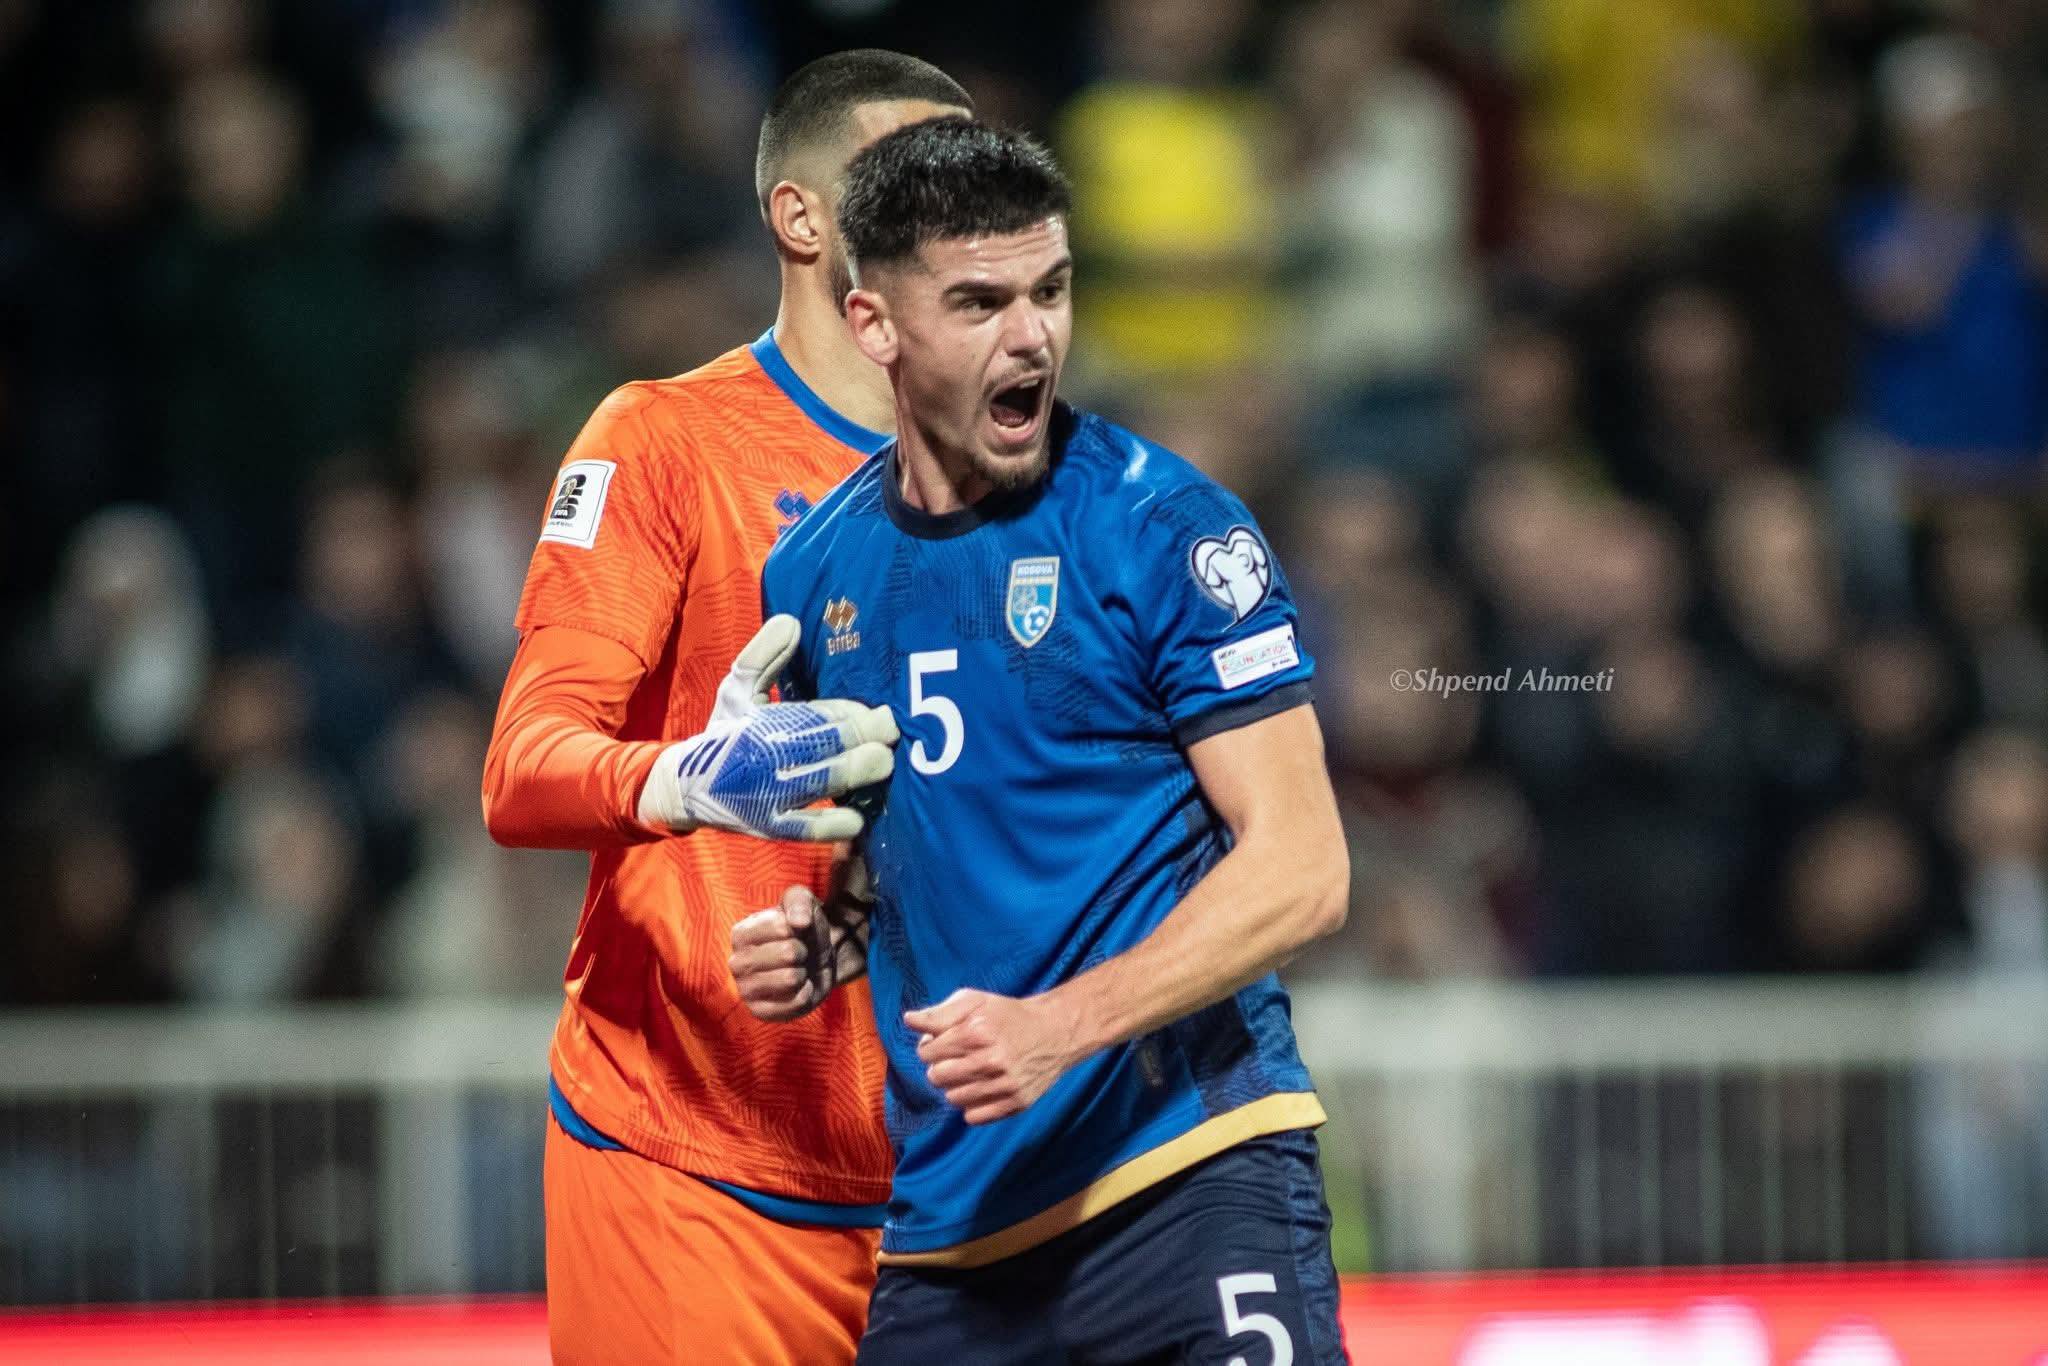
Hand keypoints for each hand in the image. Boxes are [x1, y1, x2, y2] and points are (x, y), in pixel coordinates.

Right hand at [638, 615, 896, 840]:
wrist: (685, 787)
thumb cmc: (725, 732)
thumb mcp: (737, 688)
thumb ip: (765, 655)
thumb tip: (792, 621)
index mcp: (759, 720)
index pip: (814, 712)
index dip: (850, 712)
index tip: (879, 710)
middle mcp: (764, 756)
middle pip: (824, 743)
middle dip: (864, 735)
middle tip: (893, 729)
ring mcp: (768, 795)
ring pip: (822, 781)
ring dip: (857, 770)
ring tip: (886, 763)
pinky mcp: (771, 827)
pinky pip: (808, 828)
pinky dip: (835, 824)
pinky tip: (859, 818)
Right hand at [730, 870, 874, 1021]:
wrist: (815, 959)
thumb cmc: (803, 928)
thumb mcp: (803, 901)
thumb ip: (799, 902)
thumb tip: (799, 923)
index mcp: (740, 934)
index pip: (783, 928)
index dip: (801, 928)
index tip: (795, 931)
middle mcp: (737, 963)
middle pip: (788, 954)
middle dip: (804, 950)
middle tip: (798, 953)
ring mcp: (746, 990)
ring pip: (792, 978)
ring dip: (805, 972)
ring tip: (797, 969)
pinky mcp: (761, 1012)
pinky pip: (797, 1002)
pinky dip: (807, 992)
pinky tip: (798, 987)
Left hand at [904, 989, 1080, 1124]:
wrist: (1054, 1032)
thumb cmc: (1008, 1015)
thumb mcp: (974, 1002)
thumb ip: (939, 1013)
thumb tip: (908, 1020)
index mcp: (977, 1032)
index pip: (927, 1052)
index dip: (930, 1046)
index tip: (943, 1042)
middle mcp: (991, 1060)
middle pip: (936, 1077)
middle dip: (940, 1067)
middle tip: (956, 1058)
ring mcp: (1005, 1085)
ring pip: (953, 1099)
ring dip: (955, 1086)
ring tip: (970, 1072)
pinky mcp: (1016, 1103)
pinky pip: (973, 1117)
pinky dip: (972, 1105)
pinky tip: (982, 1088)